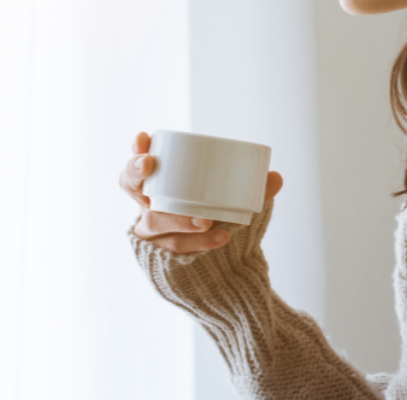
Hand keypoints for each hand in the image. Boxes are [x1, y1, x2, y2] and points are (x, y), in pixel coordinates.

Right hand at [120, 130, 283, 253]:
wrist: (218, 269)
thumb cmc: (217, 221)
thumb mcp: (232, 201)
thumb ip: (252, 190)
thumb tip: (276, 176)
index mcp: (159, 185)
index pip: (137, 164)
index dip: (135, 151)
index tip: (143, 137)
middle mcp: (148, 206)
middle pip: (130, 186)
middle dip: (136, 172)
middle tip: (150, 164)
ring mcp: (151, 233)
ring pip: (154, 221)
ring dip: (180, 218)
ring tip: (206, 220)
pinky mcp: (160, 256)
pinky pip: (175, 248)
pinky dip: (199, 243)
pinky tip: (220, 238)